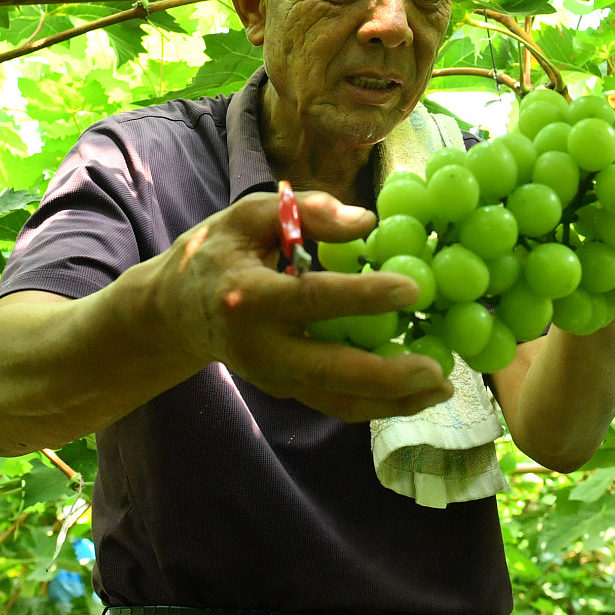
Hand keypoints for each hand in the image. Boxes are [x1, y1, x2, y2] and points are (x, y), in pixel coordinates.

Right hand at [145, 189, 454, 421]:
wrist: (173, 311)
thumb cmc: (217, 253)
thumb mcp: (247, 216)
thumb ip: (304, 210)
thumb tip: (366, 221)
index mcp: (247, 296)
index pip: (310, 299)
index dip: (362, 296)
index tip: (413, 289)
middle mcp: (258, 347)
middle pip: (328, 371)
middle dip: (387, 376)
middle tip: (438, 370)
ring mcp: (271, 376)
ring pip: (335, 400)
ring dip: (392, 402)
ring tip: (441, 388)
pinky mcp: (284, 391)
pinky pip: (333, 404)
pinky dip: (378, 404)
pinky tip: (416, 394)